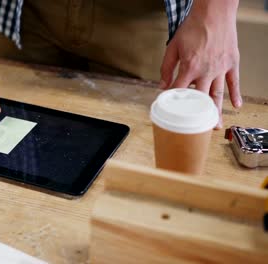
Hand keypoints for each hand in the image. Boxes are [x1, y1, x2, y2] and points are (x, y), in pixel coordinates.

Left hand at [160, 0, 241, 128]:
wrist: (213, 13)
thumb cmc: (193, 28)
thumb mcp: (173, 47)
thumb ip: (166, 67)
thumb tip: (162, 85)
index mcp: (189, 67)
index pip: (179, 90)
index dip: (174, 101)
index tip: (170, 110)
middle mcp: (206, 71)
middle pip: (201, 98)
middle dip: (197, 115)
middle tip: (197, 130)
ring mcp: (221, 68)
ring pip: (218, 94)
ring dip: (216, 111)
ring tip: (214, 125)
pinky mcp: (232, 63)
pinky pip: (234, 82)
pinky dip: (236, 94)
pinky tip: (236, 106)